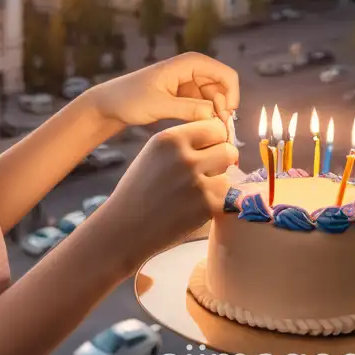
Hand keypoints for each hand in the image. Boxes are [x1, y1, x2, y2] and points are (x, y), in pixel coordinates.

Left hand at [84, 52, 240, 130]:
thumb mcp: (160, 105)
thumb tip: (215, 116)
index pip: (225, 74)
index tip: (225, 117)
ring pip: (215, 98)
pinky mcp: (183, 95)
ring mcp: (187, 83)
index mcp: (188, 63)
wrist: (109, 104)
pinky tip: (200, 129)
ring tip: (209, 133)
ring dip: (216, 114)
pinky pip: (204, 104)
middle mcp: (191, 70)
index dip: (232, 95)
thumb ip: (189, 109)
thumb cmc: (130, 99)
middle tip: (218, 131)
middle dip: (224, 107)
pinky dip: (206, 116)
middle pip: (223, 87)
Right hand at [95, 117, 237, 266]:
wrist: (125, 227)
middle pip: (228, 149)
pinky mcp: (206, 205)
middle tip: (207, 172)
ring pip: (229, 174)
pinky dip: (216, 201)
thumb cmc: (140, 189)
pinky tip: (195, 206)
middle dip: (221, 161)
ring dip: (219, 182)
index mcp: (169, 138)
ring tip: (195, 191)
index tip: (209, 151)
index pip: (215, 127)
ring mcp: (196, 182)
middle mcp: (184, 157)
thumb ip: (185, 142)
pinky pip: (226, 196)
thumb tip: (222, 137)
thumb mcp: (155, 153)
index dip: (215, 140)